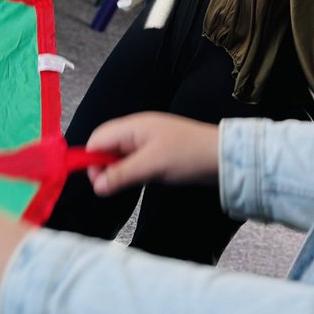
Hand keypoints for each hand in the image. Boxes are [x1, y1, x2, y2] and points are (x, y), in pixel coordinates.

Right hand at [85, 113, 219, 196]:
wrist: (222, 156)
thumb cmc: (188, 155)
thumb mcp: (152, 166)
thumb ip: (122, 174)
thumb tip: (96, 186)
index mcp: (133, 126)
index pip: (98, 137)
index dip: (91, 158)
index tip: (96, 181)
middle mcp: (137, 130)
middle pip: (107, 145)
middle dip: (102, 165)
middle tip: (108, 187)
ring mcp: (147, 141)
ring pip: (120, 155)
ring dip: (117, 170)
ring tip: (124, 185)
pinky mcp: (157, 153)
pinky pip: (134, 160)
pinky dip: (130, 171)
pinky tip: (138, 180)